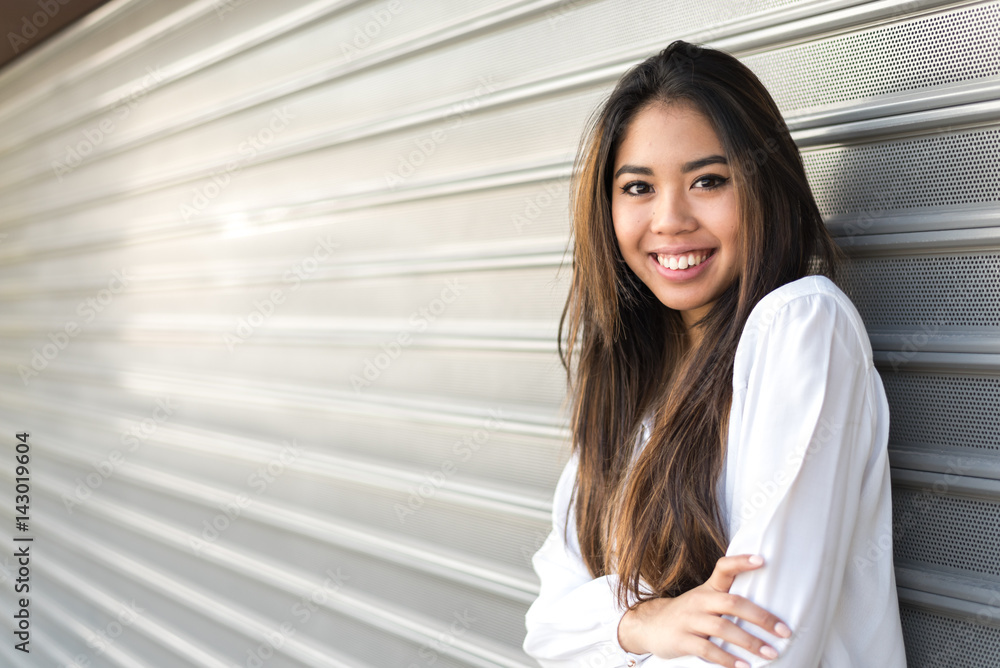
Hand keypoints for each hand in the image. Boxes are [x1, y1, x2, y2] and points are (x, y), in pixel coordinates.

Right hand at [617, 554, 791, 666]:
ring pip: (723, 628)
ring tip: (770, 653)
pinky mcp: (682, 640)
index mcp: (708, 589)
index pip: (724, 568)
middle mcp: (699, 601)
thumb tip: (769, 610)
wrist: (649, 625)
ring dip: (749, 642)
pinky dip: (727, 659)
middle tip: (783, 631)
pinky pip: (707, 650)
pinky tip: (743, 666)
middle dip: (761, 617)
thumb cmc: (688, 614)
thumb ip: (728, 600)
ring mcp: (689, 620)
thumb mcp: (704, 600)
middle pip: (732, 603)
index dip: (741, 562)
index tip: (763, 561)